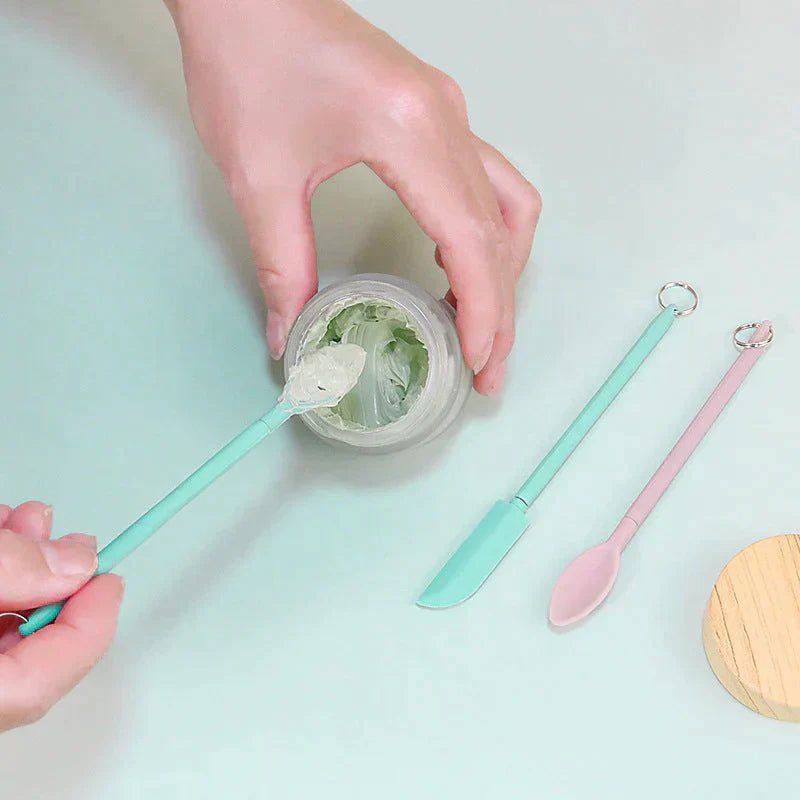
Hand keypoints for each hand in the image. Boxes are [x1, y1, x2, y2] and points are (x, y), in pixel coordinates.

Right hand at [0, 502, 123, 732]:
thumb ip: (12, 570)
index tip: (110, 580)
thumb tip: (73, 567)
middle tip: (72, 545)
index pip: (38, 684)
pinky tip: (0, 536)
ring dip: (20, 569)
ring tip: (25, 524)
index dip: (88, 626)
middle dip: (53, 584)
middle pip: (22, 655)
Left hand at [167, 0, 540, 394]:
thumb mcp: (260, 175)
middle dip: (500, 308)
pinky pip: (486, 181)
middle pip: (500, 230)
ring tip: (480, 325)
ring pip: (507, 205)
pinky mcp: (435, 112)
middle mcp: (447, 120)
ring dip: (502, 270)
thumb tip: (289, 334)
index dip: (483, 309)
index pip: (471, 238)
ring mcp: (448, 112)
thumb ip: (282, 264)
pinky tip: (456, 264)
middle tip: (488, 369)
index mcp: (411, 132)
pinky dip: (486, 234)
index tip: (480, 361)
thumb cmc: (248, 58)